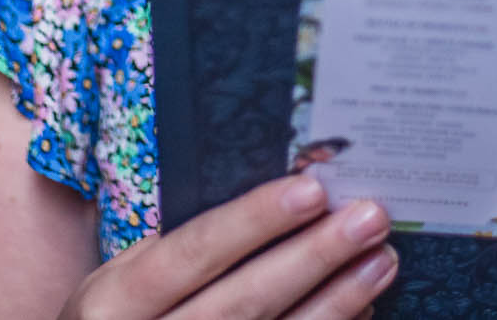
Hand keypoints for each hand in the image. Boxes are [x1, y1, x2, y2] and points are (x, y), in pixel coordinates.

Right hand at [60, 175, 397, 319]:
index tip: (312, 189)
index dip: (253, 221)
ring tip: (380, 259)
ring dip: (336, 300)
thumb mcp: (124, 280)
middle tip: (369, 218)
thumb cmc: (126, 317)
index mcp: (115, 302)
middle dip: (313, 257)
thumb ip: (181, 248)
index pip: (193, 252)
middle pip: (244, 301)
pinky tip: (360, 307)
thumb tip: (281, 197)